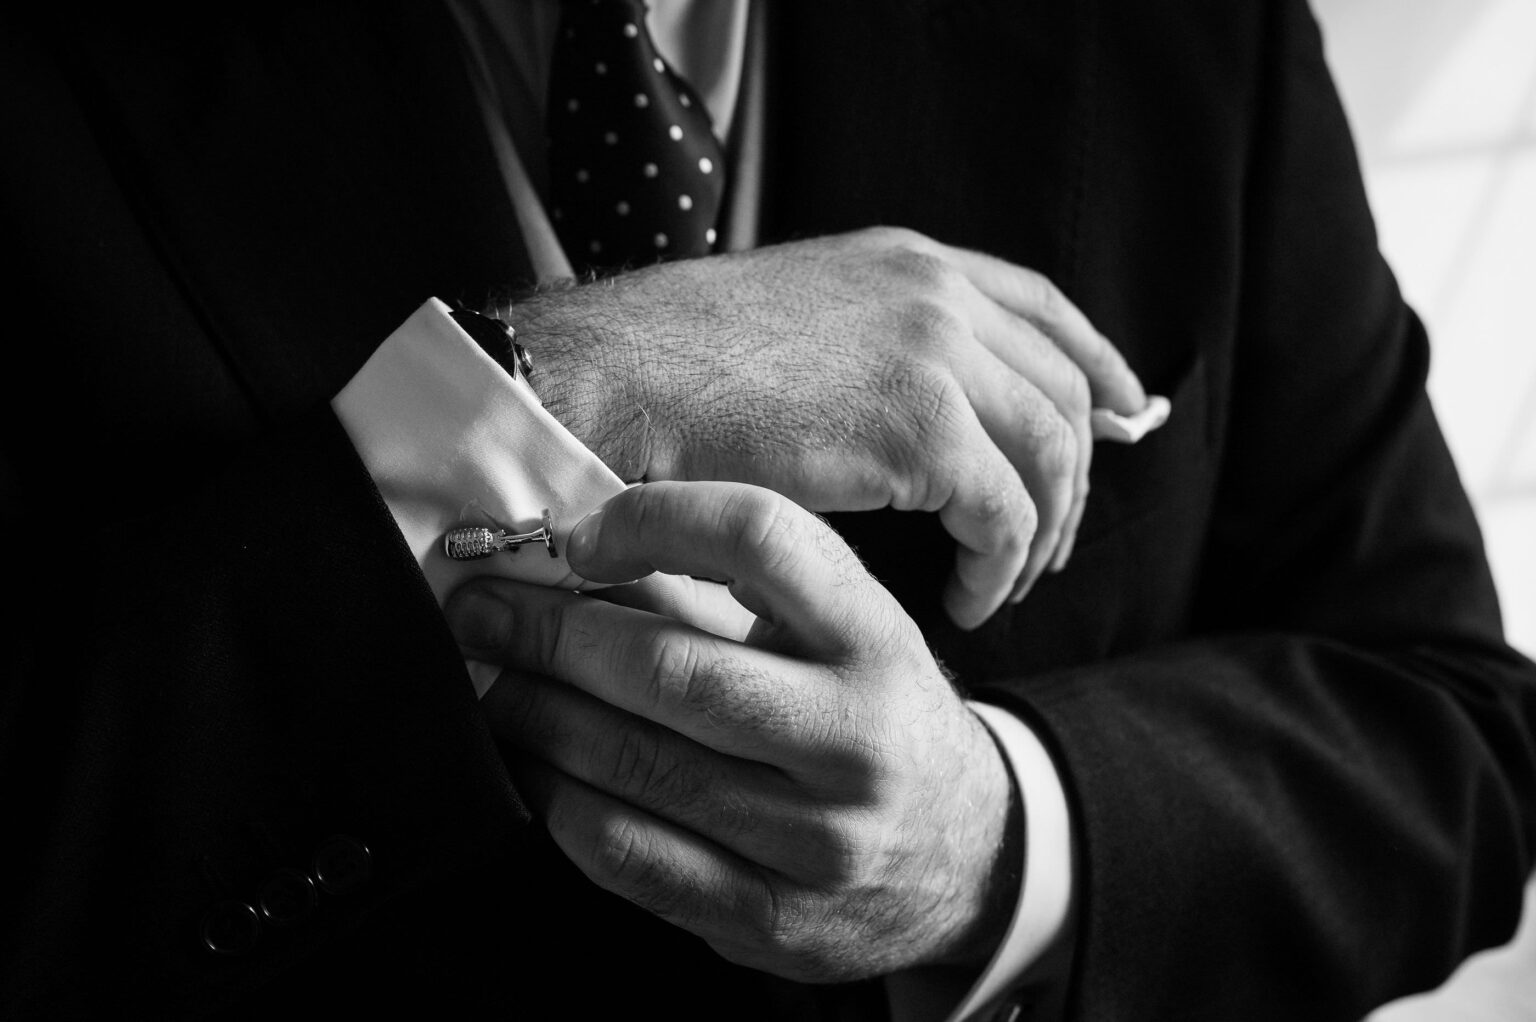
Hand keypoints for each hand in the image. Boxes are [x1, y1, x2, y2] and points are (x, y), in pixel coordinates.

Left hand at [447, 481, 1020, 981]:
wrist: (970, 856)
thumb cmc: (879, 717)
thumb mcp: (842, 634)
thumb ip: (727, 592)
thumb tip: (577, 555)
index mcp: (875, 639)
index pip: (761, 538)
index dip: (650, 521)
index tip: (577, 537)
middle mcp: (856, 740)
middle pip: (672, 669)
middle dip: (550, 635)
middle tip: (483, 614)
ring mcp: (819, 842)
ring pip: (637, 766)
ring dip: (537, 717)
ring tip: (494, 685)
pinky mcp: (776, 922)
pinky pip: (633, 858)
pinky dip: (560, 803)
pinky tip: (536, 769)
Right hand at [501, 226, 1146, 628]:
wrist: (615, 380)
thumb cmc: (675, 369)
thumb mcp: (797, 324)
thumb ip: (874, 346)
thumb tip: (918, 405)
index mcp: (910, 262)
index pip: (1046, 308)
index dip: (1098, 367)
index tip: (1125, 418)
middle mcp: (938, 294)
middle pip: (1064, 389)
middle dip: (1075, 475)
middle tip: (1054, 543)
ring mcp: (935, 354)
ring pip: (1051, 455)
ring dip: (1041, 532)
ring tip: (1004, 585)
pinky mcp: (923, 427)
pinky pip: (1007, 513)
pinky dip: (1001, 565)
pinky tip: (968, 599)